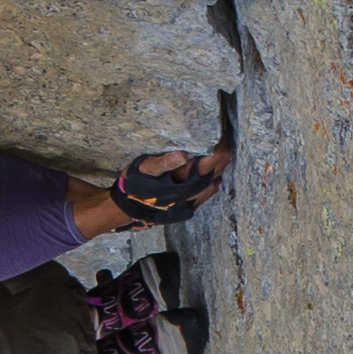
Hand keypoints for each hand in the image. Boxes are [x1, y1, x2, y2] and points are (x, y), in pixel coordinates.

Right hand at [68, 137, 233, 240]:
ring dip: (217, 173)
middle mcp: (186, 199)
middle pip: (211, 178)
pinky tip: (211, 178)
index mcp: (178, 187)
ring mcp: (187, 207)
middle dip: (220, 163)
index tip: (224, 142)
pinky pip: (203, 197)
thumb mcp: (142, 169)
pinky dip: (210, 185)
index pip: (205, 169)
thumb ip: (162, 163)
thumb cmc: (133, 185)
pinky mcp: (184, 211)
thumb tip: (182, 155)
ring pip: (209, 189)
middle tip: (227, 147)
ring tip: (222, 158)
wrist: (126, 209)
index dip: (216, 156)